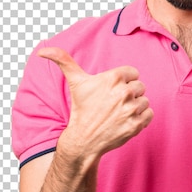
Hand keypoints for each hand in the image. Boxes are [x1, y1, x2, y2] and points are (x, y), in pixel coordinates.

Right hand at [38, 47, 153, 160]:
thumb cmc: (81, 109)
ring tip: (119, 113)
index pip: (133, 73)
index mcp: (113, 77)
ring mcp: (131, 109)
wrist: (83, 140)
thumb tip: (43, 50)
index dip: (124, 81)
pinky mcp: (137, 124)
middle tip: (114, 104)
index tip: (112, 91)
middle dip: (129, 94)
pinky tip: (126, 121)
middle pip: (140, 86)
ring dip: (135, 107)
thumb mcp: (75, 83)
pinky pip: (149, 114)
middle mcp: (124, 91)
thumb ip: (63, 61)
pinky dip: (141, 118)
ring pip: (145, 101)